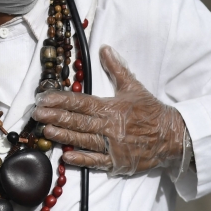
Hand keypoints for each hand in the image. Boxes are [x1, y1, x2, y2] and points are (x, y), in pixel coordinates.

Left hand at [32, 46, 186, 176]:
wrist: (173, 135)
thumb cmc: (151, 110)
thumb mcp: (133, 86)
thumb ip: (116, 68)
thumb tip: (104, 48)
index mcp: (111, 107)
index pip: (81, 102)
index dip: (61, 100)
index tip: (44, 98)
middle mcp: (110, 126)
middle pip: (78, 121)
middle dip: (56, 116)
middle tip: (37, 114)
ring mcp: (113, 145)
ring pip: (84, 140)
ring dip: (64, 136)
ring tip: (45, 131)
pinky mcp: (118, 162)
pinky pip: (97, 161)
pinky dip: (82, 160)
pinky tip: (67, 157)